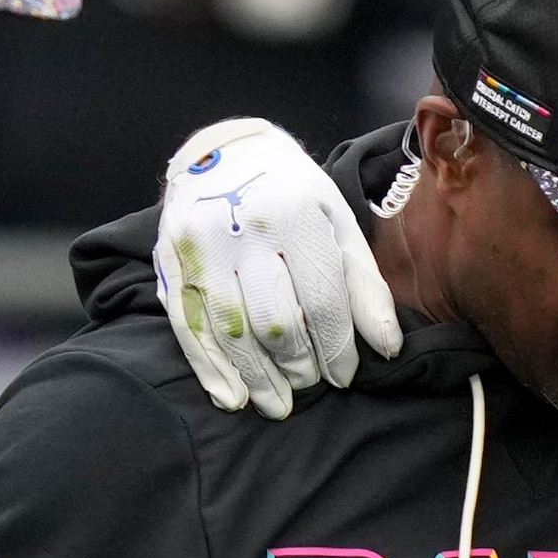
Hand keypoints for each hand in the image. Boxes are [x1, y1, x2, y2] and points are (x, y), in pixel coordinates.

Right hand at [159, 117, 399, 415]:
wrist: (224, 153)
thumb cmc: (294, 195)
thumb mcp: (339, 224)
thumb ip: (364, 284)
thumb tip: (387, 347)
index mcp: (294, 217)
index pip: (321, 301)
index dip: (336, 347)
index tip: (345, 375)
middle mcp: (242, 231)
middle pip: (275, 322)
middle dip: (298, 365)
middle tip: (311, 383)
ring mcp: (200, 248)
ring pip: (231, 332)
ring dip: (258, 377)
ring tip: (279, 404)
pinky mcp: (169, 263)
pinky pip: (188, 327)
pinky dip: (210, 369)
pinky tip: (232, 397)